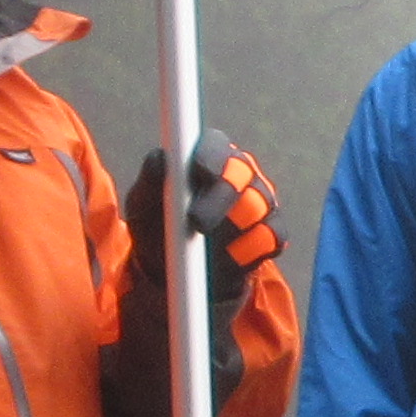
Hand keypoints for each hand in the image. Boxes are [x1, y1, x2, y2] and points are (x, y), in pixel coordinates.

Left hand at [126, 133, 283, 292]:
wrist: (176, 270)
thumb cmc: (157, 226)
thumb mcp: (142, 205)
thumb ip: (150, 180)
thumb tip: (161, 160)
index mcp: (208, 155)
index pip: (215, 146)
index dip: (211, 157)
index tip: (202, 171)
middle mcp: (239, 171)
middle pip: (241, 174)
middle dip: (219, 199)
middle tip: (197, 222)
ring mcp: (261, 200)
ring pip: (257, 206)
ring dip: (232, 228)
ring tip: (207, 248)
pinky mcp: (273, 231)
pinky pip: (271, 237)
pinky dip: (248, 251)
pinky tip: (229, 259)